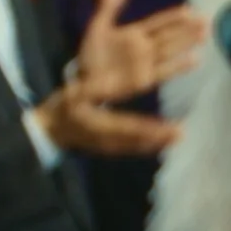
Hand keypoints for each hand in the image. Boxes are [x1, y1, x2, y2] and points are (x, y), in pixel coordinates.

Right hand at [37, 88, 181, 155]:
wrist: (49, 130)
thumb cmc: (63, 108)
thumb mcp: (75, 95)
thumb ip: (95, 89)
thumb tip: (115, 82)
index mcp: (101, 126)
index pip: (131, 127)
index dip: (153, 129)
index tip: (172, 128)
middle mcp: (109, 140)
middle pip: (139, 140)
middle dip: (159, 138)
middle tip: (181, 134)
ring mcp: (110, 147)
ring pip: (137, 146)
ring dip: (157, 142)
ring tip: (177, 137)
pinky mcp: (109, 148)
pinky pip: (131, 148)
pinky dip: (146, 145)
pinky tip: (159, 142)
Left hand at [72, 0, 206, 102]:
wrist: (83, 79)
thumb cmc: (92, 54)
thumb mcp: (99, 26)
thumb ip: (109, 5)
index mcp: (135, 33)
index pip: (159, 23)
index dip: (174, 17)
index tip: (191, 10)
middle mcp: (145, 47)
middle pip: (170, 36)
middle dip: (187, 29)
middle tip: (206, 21)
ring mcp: (146, 64)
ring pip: (170, 50)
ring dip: (187, 43)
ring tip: (204, 35)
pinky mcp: (144, 80)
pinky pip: (164, 71)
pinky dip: (179, 66)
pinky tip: (195, 59)